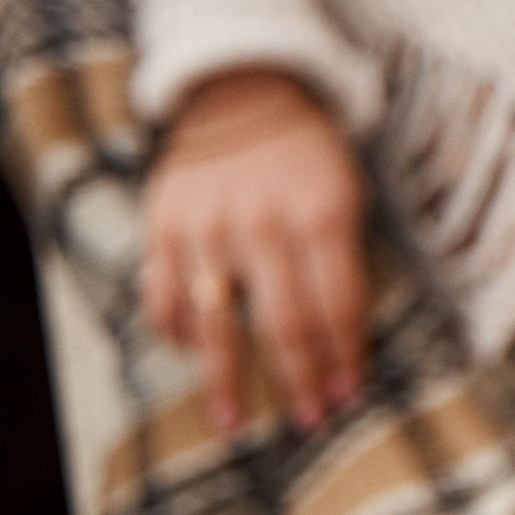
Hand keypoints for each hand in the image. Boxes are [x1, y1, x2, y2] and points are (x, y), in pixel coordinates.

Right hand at [140, 69, 368, 436]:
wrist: (243, 91)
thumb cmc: (308, 151)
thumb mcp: (346, 191)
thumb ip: (343, 258)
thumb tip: (344, 337)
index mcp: (321, 214)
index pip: (338, 305)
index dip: (345, 357)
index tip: (350, 395)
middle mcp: (262, 226)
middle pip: (283, 325)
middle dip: (301, 381)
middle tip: (311, 420)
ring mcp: (207, 229)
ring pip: (217, 326)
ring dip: (228, 382)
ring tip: (237, 423)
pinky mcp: (163, 229)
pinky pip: (166, 299)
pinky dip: (179, 334)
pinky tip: (195, 354)